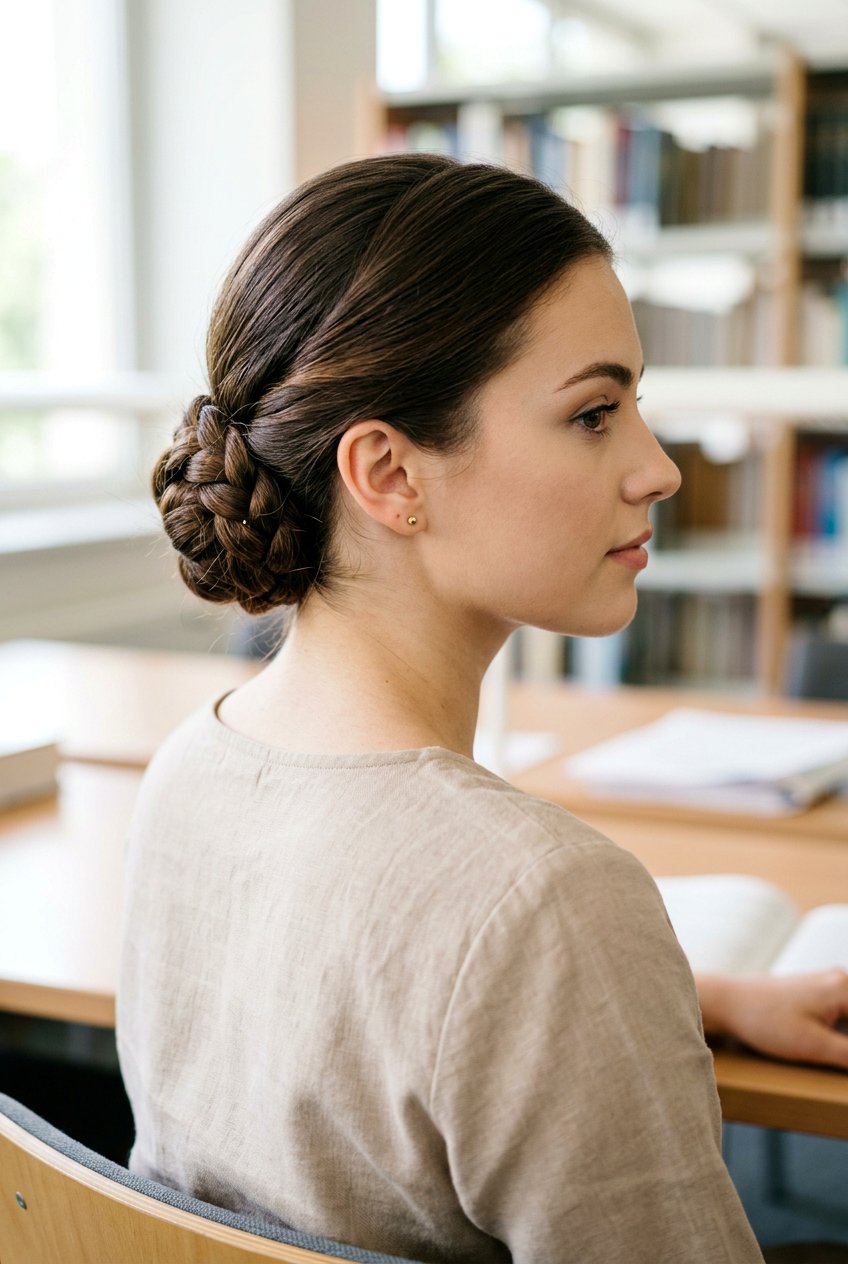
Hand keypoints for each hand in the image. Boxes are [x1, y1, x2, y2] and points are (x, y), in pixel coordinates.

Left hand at [695, 969, 847, 1069]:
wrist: (726, 1002)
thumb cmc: (765, 1021)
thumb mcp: (814, 1046)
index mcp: (844, 988)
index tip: (843, 1055)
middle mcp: (840, 980)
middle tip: (835, 1056)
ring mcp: (829, 985)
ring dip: (845, 1043)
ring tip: (834, 1054)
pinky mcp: (818, 994)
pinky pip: (845, 1014)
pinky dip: (844, 1035)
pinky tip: (837, 1050)